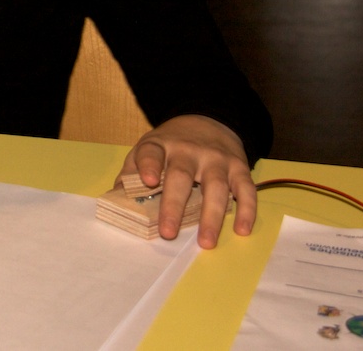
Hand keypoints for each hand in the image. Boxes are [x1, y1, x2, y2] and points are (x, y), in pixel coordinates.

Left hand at [118, 114, 255, 248]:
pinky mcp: (239, 167)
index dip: (149, 165)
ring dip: (212, 216)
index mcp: (161, 146)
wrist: (208, 119)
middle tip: (168, 233)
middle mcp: (189, 150)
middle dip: (174, 205)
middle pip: (181, 176)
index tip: (148, 181)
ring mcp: (216, 159)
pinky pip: (246, 189)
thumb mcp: (148, 148)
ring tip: (206, 242)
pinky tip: (241, 230)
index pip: (152, 153)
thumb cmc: (171, 144)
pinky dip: (246, 209)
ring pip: (216, 186)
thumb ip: (131, 171)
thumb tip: (115, 198)